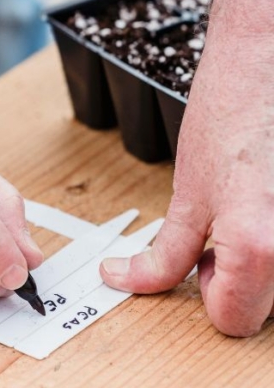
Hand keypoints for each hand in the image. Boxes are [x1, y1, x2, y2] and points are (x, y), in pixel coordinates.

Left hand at [101, 22, 273, 335]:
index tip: (199, 263)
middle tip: (220, 231)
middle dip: (235, 280)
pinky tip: (264, 203)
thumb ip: (165, 253)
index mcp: (257, 247)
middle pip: (262, 307)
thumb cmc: (226, 118)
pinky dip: (273, 240)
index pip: (233, 321)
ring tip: (245, 211)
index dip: (207, 294)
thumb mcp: (186, 195)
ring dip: (258, 264)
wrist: (261, 67)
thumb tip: (128, 282)